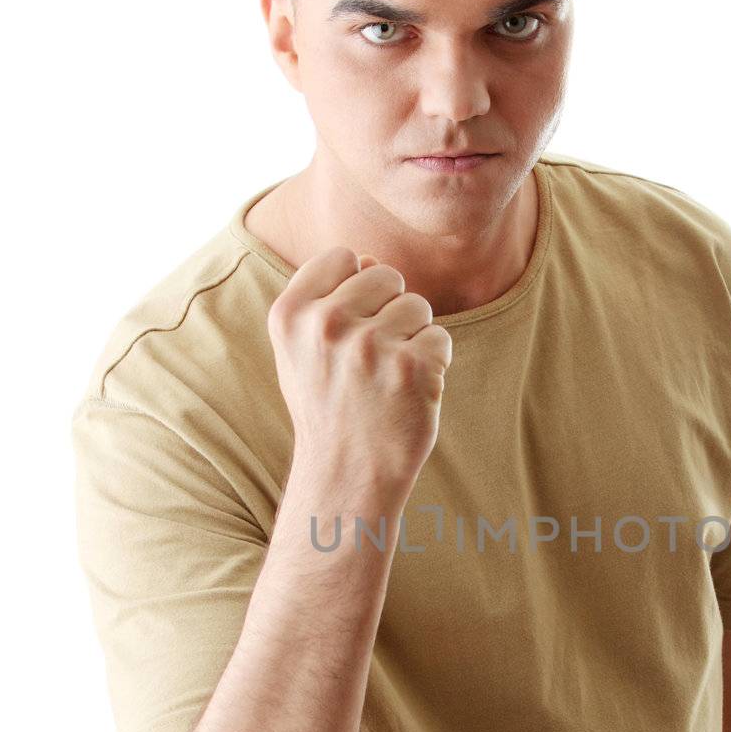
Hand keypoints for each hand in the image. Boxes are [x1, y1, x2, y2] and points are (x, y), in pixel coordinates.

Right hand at [267, 247, 452, 492]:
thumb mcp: (300, 351)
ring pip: (417, 305)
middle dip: (389, 309)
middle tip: (371, 359)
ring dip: (413, 336)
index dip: (356, 286)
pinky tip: (408, 393)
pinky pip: (440, 338)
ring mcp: (371, 347)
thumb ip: (323, 299)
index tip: (350, 326)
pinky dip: (433, 364)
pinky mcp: (413, 368)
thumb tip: (368, 258)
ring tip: (388, 377)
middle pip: (385, 274)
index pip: (344, 257)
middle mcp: (326, 325)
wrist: (347, 474)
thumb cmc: (329, 406)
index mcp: (290, 314)